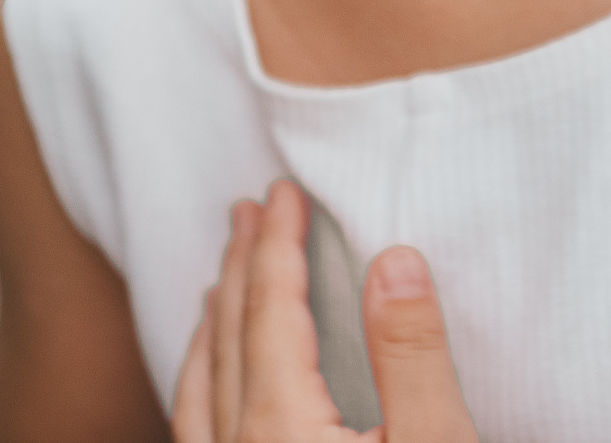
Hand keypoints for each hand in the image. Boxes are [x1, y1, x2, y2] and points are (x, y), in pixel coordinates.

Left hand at [172, 180, 476, 442]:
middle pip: (228, 337)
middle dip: (241, 267)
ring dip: (213, 325)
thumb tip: (394, 261)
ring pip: (201, 389)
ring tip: (218, 284)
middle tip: (247, 212)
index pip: (271, 308)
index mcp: (281, 427)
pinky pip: (198, 434)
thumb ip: (411, 354)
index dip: (278, 243)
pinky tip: (213, 385)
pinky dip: (201, 387)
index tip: (283, 191)